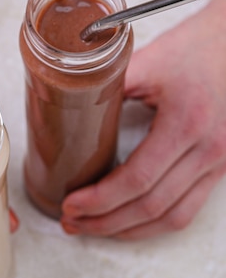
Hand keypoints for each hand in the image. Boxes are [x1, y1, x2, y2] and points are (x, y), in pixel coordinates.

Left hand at [61, 0, 225, 239]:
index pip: (137, 179)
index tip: (70, 205)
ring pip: (172, 217)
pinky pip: (189, 209)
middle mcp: (209, 150)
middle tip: (72, 222)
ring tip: (95, 227)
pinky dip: (156, 222)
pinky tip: (130, 221)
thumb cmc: (198, 47)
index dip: (100, 200)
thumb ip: (109, 88)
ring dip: (129, 230)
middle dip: (105, 222)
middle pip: (151, 206)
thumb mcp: (149, 62)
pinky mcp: (222, 166)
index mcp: (187, 123)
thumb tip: (68, 112)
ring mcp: (220, 162)